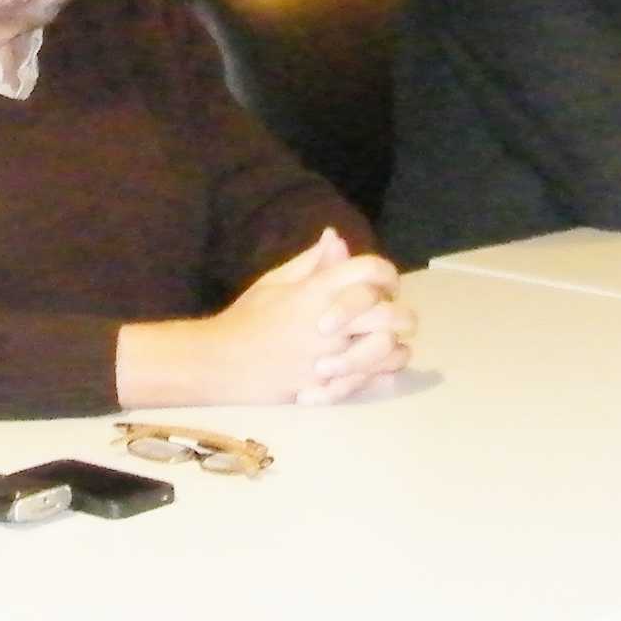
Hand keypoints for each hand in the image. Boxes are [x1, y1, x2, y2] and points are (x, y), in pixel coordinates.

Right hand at [118, 230, 404, 407]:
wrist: (222, 363)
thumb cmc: (248, 318)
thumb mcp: (276, 281)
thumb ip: (312, 262)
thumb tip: (336, 236)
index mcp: (316, 290)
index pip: (369, 269)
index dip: (385, 273)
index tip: (384, 282)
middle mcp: (329, 320)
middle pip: (389, 311)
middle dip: (398, 310)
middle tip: (391, 314)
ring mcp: (330, 355)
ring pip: (386, 347)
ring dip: (394, 343)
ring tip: (388, 341)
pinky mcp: (328, 384)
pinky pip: (373, 378)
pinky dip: (382, 371)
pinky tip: (377, 365)